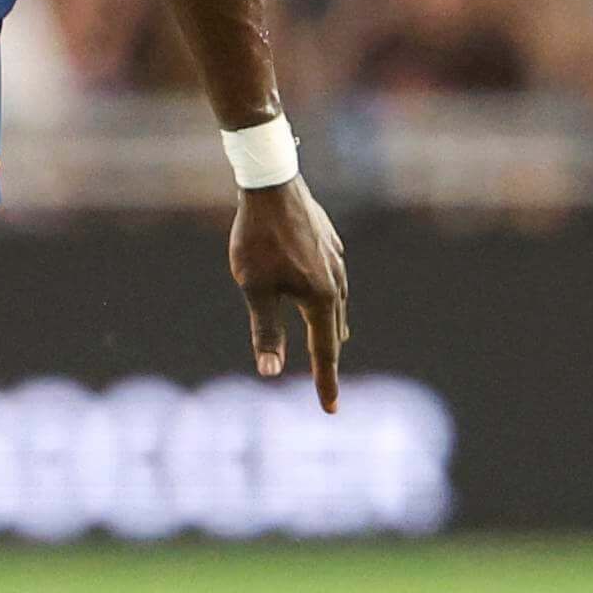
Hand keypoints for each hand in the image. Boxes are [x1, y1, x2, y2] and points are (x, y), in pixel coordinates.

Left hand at [230, 179, 347, 410]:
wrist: (271, 183)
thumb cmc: (259, 238)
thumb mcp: (255, 289)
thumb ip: (265, 331)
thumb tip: (270, 372)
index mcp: (321, 298)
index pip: (324, 352)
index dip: (324, 382)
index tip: (330, 409)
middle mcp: (336, 281)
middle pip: (334, 329)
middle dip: (328, 356)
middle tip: (324, 382)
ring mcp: (336, 260)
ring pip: (337, 304)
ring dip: (330, 327)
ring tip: (330, 343)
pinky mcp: (330, 243)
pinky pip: (334, 281)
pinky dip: (328, 299)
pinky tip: (323, 293)